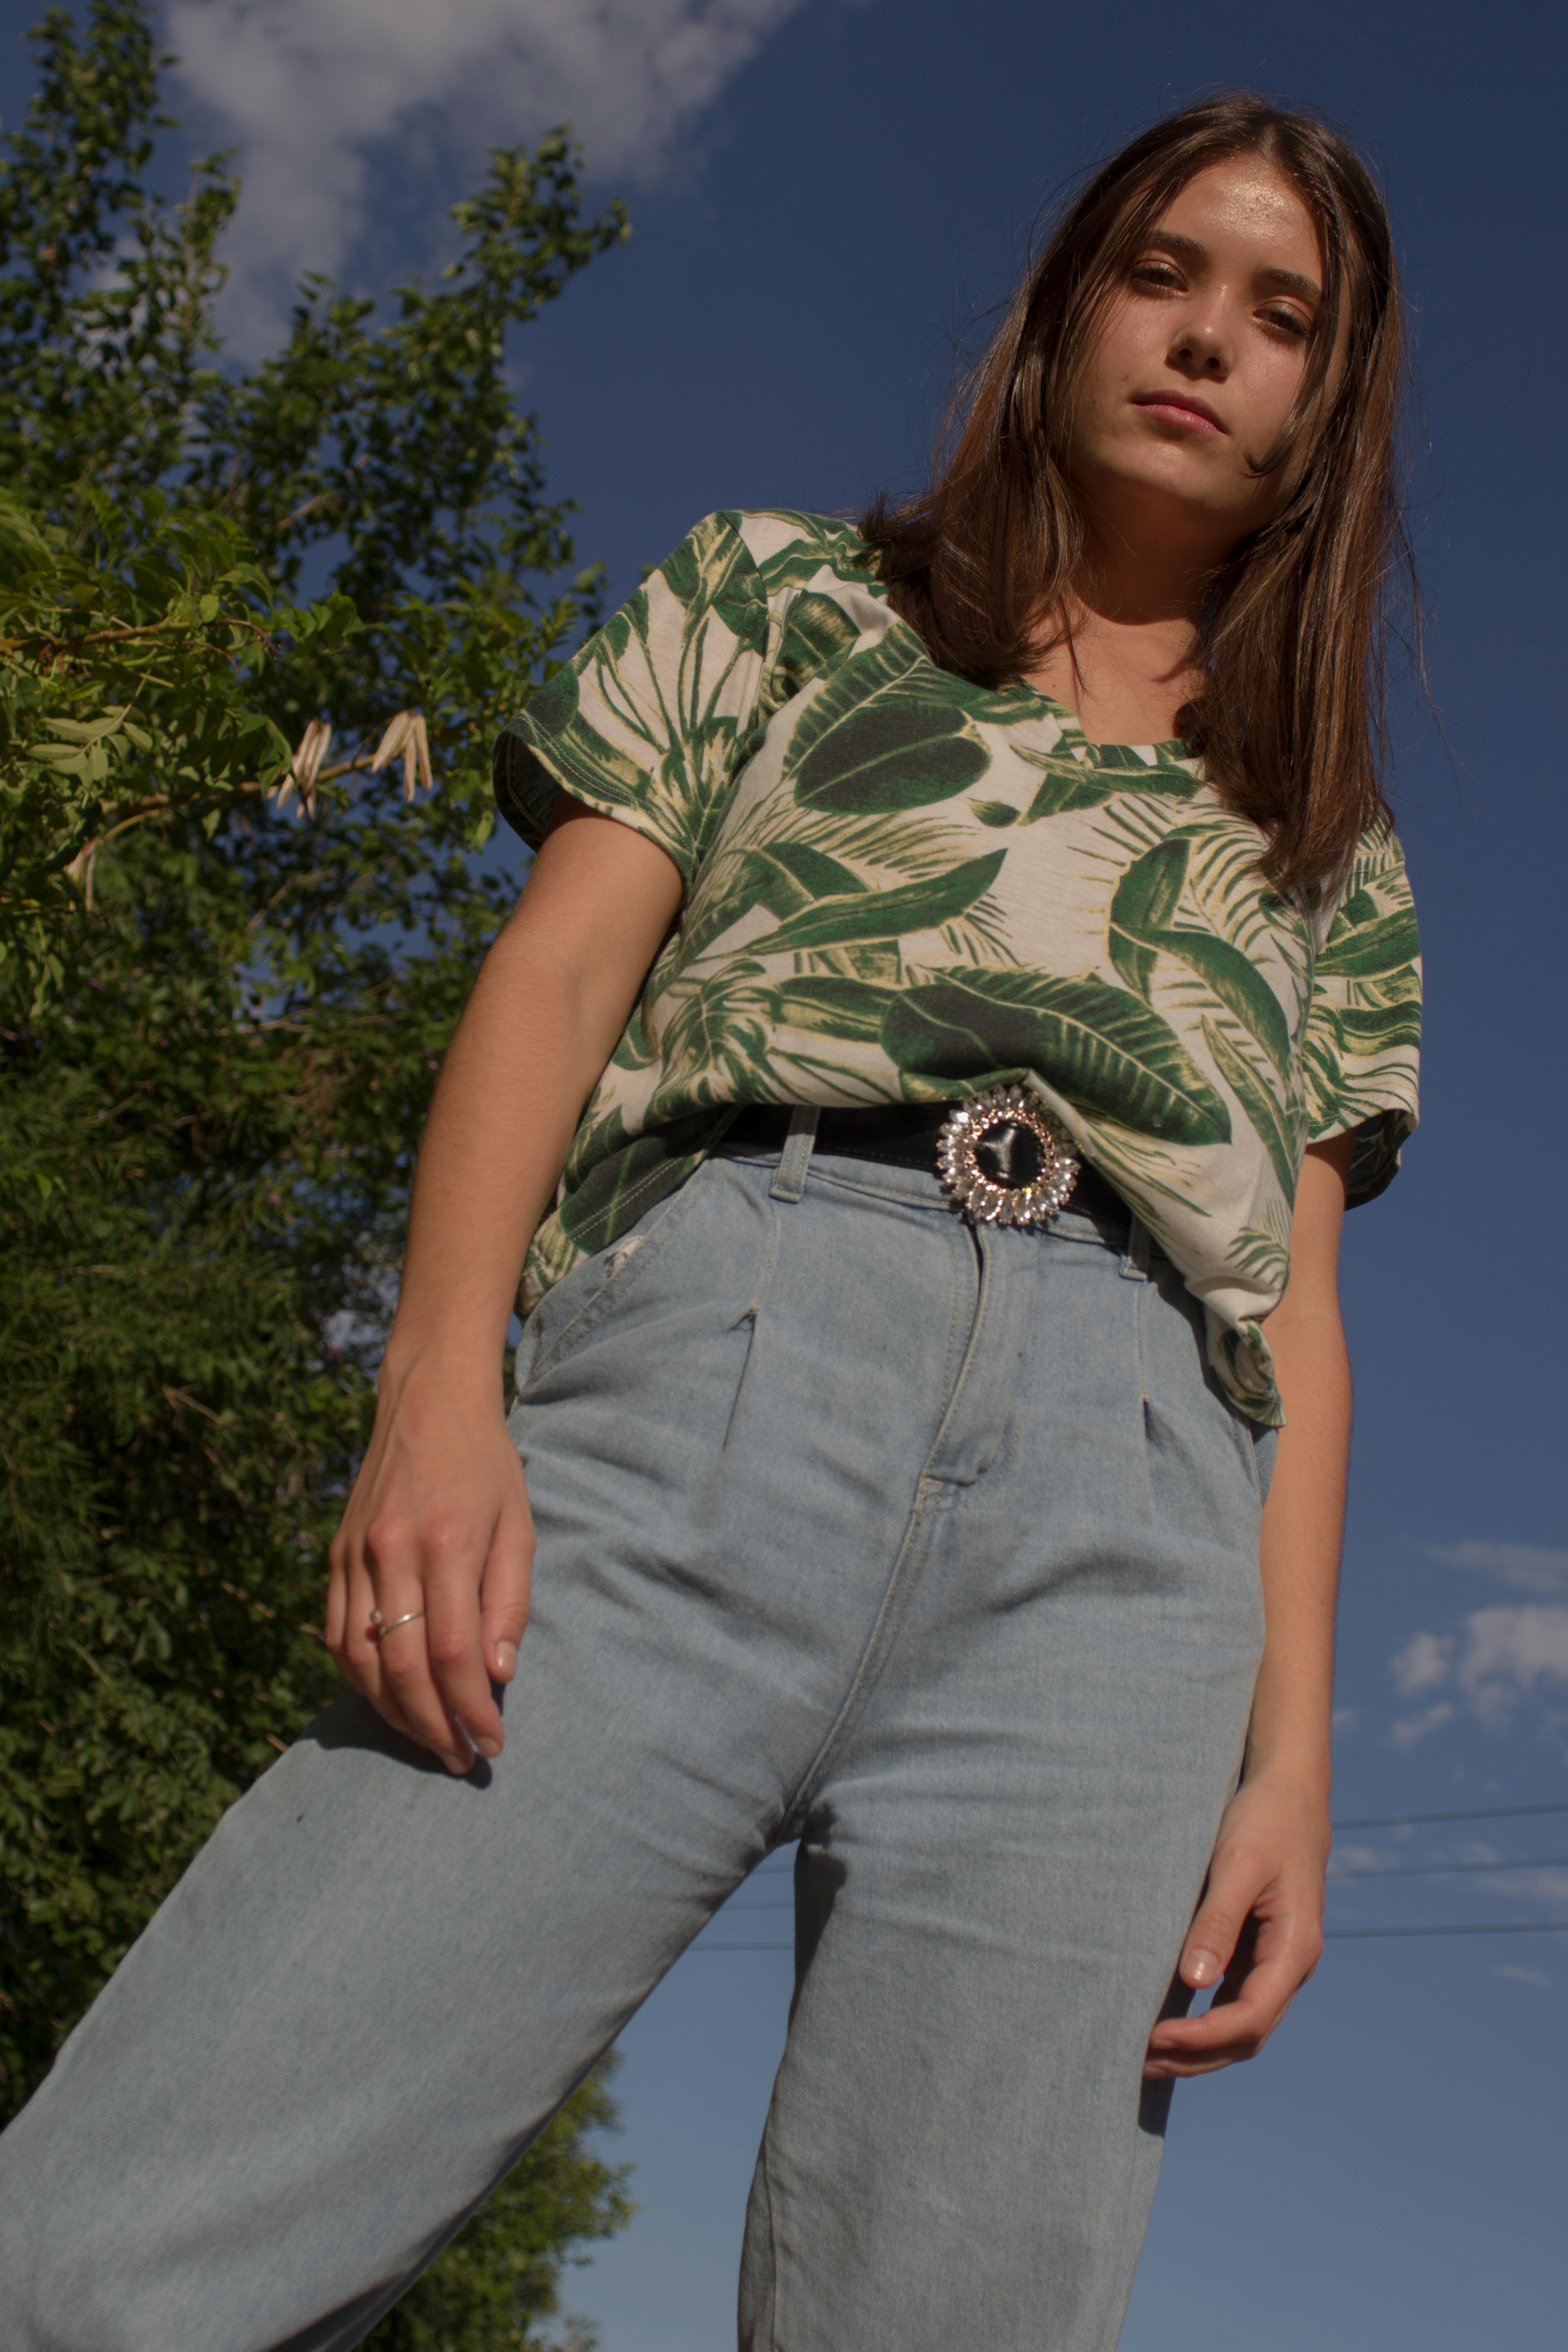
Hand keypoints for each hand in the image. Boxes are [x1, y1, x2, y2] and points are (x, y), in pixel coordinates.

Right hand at [325, 1357, 533, 1774]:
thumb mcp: (519, 1525)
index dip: (471, 1710)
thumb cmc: (486, 1466)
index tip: (493, 1745)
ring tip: (430, 1739)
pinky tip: (389, 1698)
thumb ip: (510, 1601)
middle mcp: (391, 1552)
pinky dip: (360, 1677)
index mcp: (446, 1544)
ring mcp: (354, 1556)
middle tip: (462, 1759)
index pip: (453, 1653)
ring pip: (361, 1661)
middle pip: (403, 1669)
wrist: (427, 1403)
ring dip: (394, 1713)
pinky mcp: (335, 1556)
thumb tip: (498, 1674)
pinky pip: (337, 1635)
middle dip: (434, 1728)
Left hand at [1143, 1770, 1329, 2078]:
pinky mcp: (1256, 1951)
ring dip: (1197, 2047)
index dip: (1203, 2038)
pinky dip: (1202, 2021)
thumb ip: (1218, 1922)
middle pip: (1246, 2035)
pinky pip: (1232, 2001)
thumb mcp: (1238, 1865)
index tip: (1155, 2040)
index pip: (1251, 2018)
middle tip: (1135, 2062)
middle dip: (1195, 2056)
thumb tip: (1194, 1982)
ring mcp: (1275, 1961)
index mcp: (1294, 1949)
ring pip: (1240, 2025)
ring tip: (1143, 2053)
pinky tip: (1165, 2022)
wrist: (1288, 1791)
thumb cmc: (1264, 1821)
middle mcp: (1290, 1966)